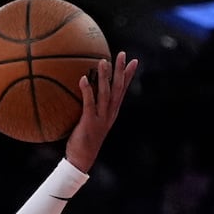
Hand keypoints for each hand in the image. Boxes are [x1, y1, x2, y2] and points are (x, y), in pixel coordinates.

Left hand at [65, 51, 136, 172]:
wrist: (82, 160)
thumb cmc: (82, 140)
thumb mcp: (88, 121)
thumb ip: (87, 107)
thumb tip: (79, 91)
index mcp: (112, 112)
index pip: (122, 90)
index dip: (128, 75)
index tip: (133, 61)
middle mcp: (109, 113)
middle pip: (118, 88)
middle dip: (121, 70)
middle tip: (122, 54)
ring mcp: (101, 118)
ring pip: (106, 94)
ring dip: (105, 77)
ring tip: (103, 61)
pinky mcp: (89, 122)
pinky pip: (89, 104)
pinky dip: (87, 91)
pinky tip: (82, 79)